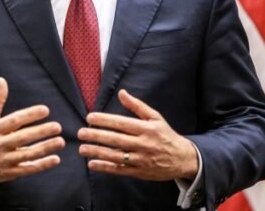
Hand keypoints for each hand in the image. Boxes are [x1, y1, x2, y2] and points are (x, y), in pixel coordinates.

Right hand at [0, 77, 64, 190]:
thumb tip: (1, 80)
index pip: (13, 121)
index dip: (29, 115)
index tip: (45, 110)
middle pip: (22, 138)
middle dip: (40, 132)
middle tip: (57, 126)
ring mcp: (4, 160)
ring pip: (27, 154)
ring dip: (45, 148)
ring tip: (61, 141)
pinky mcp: (10, 173)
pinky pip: (28, 169)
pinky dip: (42, 165)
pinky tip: (55, 159)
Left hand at [78, 89, 198, 180]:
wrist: (183, 159)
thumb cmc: (165, 135)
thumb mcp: (155, 117)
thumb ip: (137, 106)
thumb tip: (121, 93)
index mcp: (147, 129)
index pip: (122, 123)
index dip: (105, 120)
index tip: (90, 117)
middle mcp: (144, 144)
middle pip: (117, 140)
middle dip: (97, 136)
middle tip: (81, 133)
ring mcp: (141, 159)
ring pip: (116, 156)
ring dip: (98, 153)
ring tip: (82, 149)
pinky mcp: (140, 172)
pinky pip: (120, 170)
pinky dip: (106, 168)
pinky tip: (92, 164)